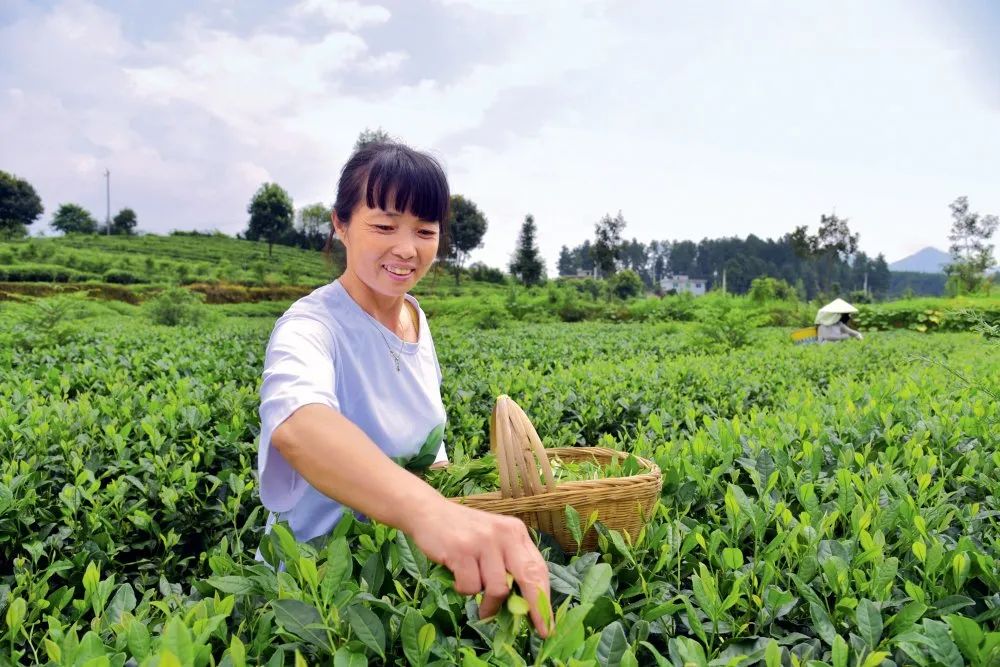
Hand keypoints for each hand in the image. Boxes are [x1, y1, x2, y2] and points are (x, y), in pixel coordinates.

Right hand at [404, 498, 552, 636]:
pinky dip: (464, 590)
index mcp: (516, 532)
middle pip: (528, 578)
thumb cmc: (464, 532)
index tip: (548, 623)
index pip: (538, 568)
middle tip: (539, 632)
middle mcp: (504, 534)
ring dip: (489, 605)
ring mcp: (483, 541)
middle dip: (536, 609)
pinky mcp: (461, 550)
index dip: (545, 598)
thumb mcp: (493, 540)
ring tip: (481, 605)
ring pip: (497, 589)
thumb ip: (508, 564)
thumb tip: (522, 606)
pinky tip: (458, 577)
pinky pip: (470, 587)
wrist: (429, 512)